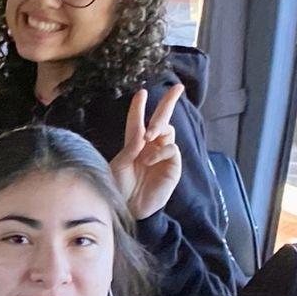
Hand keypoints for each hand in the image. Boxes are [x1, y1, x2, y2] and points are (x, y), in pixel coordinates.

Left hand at [110, 85, 183, 220]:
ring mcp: (163, 155)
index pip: (137, 122)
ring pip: (168, 131)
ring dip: (158, 129)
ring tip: (148, 138)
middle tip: (177, 87)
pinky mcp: (173, 166)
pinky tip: (149, 161)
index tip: (141, 93)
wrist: (129, 208)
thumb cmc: (119, 187)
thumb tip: (145, 134)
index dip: (139, 108)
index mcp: (134, 145)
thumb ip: (132, 147)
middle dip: (169, 103)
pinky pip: (171, 149)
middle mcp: (150, 147)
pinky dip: (160, 151)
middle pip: (162, 120)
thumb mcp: (119, 164)